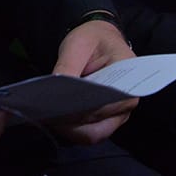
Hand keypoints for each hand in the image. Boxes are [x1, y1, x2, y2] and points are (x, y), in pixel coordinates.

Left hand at [50, 19, 138, 144]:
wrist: (99, 40)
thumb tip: (55, 95)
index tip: (57, 108)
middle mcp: (127, 102)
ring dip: (68, 130)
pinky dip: (69, 129)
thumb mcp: (78, 43)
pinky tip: (53, 118)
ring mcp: (117, 115)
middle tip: (44, 115)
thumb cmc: (93, 39)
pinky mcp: (105, 121)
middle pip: (98, 128)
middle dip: (70, 125)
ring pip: (91, 136)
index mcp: (131, 78)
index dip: (82, 111)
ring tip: (46, 116)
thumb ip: (68, 66)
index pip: (106, 105)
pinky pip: (87, 133)